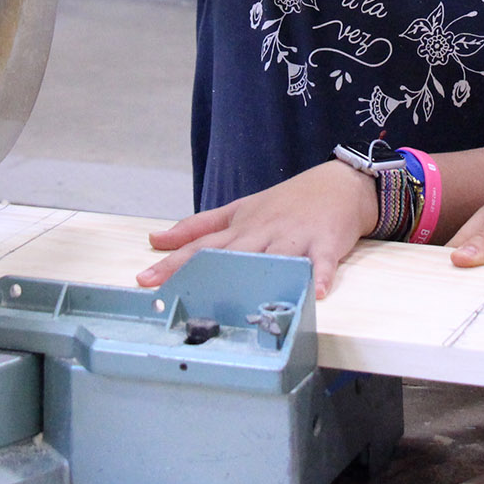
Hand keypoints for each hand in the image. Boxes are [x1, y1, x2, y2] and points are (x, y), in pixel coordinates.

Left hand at [141, 161, 378, 296]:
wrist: (338, 185)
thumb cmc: (286, 203)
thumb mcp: (238, 210)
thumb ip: (197, 228)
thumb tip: (154, 238)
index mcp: (241, 227)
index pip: (201, 246)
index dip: (172, 263)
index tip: (145, 280)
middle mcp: (262, 233)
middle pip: (229, 254)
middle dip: (203, 273)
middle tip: (176, 295)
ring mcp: (294, 237)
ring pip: (273, 257)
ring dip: (260, 275)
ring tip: (243, 298)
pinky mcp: (324, 242)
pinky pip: (320, 261)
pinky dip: (318, 276)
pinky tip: (314, 292)